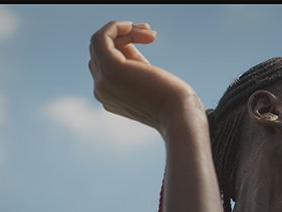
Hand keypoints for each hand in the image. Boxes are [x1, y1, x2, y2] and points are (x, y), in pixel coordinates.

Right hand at [89, 21, 203, 132]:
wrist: (180, 115)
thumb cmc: (173, 101)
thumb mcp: (149, 79)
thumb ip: (134, 64)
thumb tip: (127, 42)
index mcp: (109, 97)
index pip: (106, 62)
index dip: (125, 46)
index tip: (148, 39)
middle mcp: (100, 91)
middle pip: (102, 52)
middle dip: (125, 36)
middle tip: (151, 34)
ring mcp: (103, 81)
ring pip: (101, 43)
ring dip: (126, 31)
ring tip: (150, 34)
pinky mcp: (111, 69)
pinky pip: (101, 37)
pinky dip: (116, 26)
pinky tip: (134, 26)